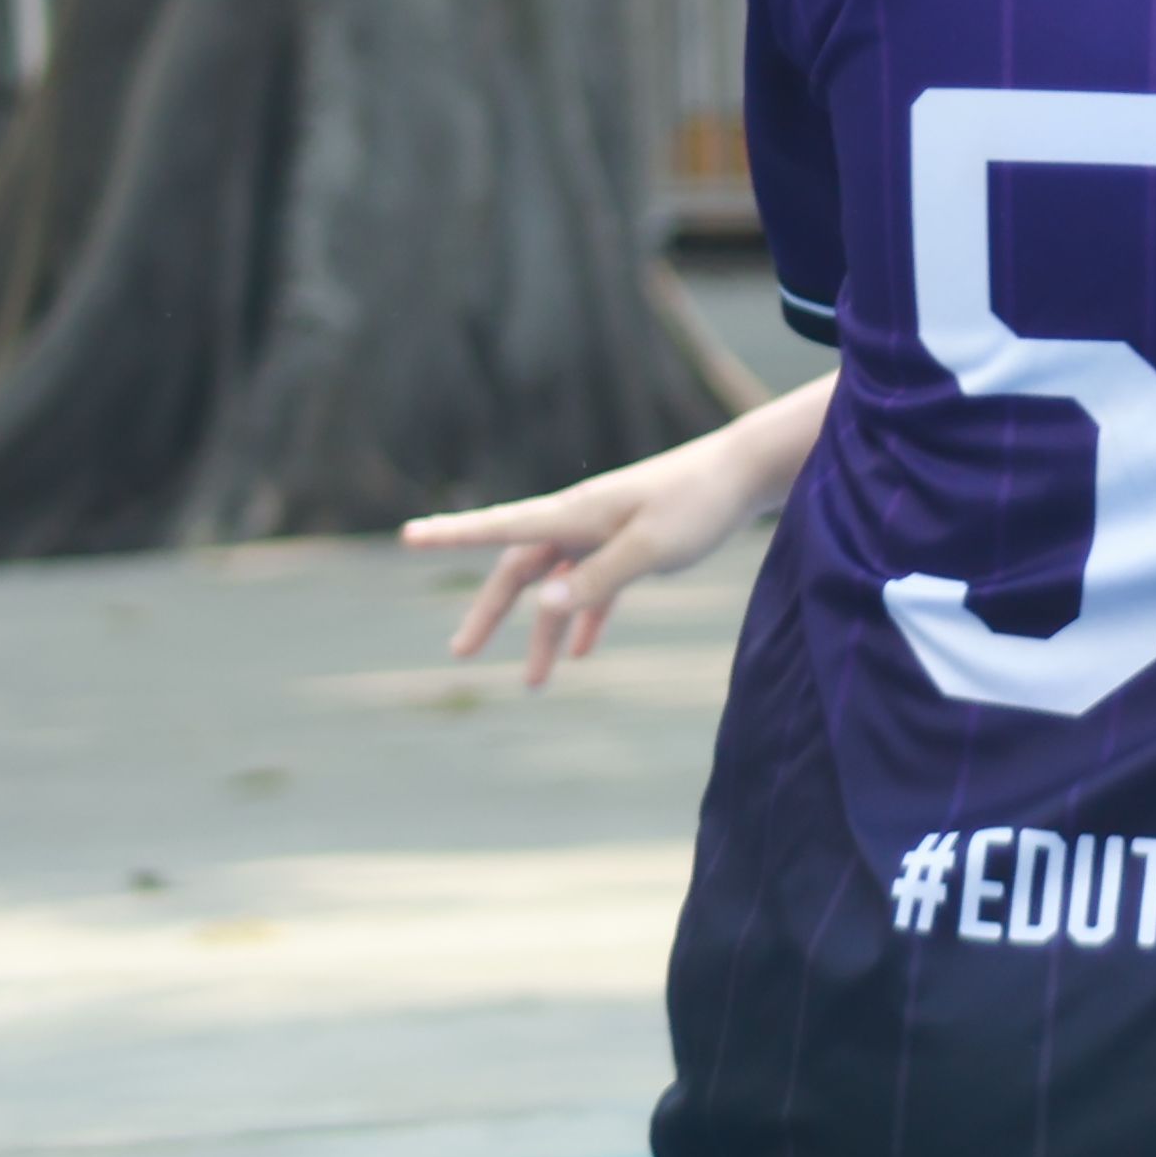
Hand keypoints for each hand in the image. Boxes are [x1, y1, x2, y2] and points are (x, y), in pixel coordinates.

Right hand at [403, 400, 806, 686]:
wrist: (747, 473)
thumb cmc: (699, 504)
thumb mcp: (651, 549)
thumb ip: (598, 578)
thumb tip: (542, 606)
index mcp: (577, 514)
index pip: (502, 527)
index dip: (453, 534)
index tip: (408, 536)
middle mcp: (582, 520)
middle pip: (521, 569)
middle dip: (491, 612)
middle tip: (460, 653)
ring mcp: (605, 532)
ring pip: (559, 586)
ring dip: (545, 632)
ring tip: (533, 684)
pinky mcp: (632, 544)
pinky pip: (596, 586)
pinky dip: (587, 618)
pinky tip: (583, 654)